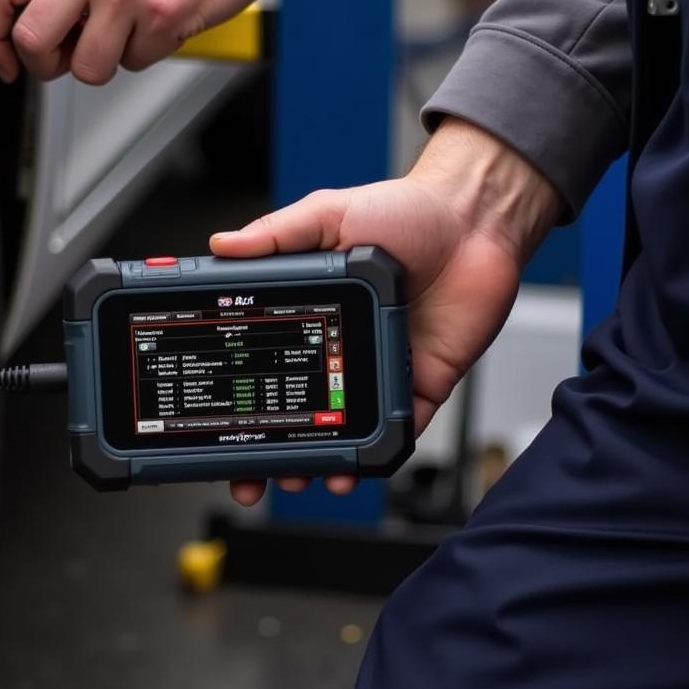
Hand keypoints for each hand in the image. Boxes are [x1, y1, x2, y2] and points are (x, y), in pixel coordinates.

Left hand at [0, 0, 286, 84]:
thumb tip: (41, 28)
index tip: (4, 59)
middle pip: (32, 39)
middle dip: (46, 64)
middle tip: (67, 57)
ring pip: (86, 67)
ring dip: (105, 63)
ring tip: (127, 33)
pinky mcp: (161, 18)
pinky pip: (135, 64)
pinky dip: (148, 53)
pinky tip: (160, 23)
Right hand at [210, 119, 564, 506]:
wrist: (475, 221)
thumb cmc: (407, 212)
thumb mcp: (329, 215)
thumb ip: (276, 234)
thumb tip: (223, 245)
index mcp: (311, 310)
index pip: (261, 362)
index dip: (237, 397)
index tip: (213, 422)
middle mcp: (339, 346)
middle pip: (294, 410)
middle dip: (268, 450)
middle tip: (250, 475)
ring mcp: (376, 369)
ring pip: (339, 429)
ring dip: (316, 459)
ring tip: (298, 476)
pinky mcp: (417, 384)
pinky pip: (395, 429)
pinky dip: (376, 454)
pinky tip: (354, 465)